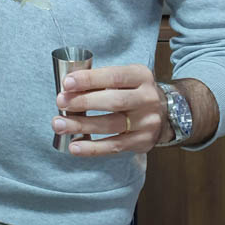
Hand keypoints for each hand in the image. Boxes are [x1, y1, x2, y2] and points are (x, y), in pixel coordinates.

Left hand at [52, 64, 170, 154]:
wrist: (166, 113)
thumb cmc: (134, 91)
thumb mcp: (126, 78)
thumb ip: (102, 80)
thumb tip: (69, 87)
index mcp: (141, 76)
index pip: (114, 76)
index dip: (89, 79)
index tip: (67, 83)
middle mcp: (147, 98)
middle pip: (113, 101)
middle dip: (83, 102)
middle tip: (60, 102)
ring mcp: (147, 122)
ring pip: (111, 125)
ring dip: (82, 125)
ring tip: (59, 124)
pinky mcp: (142, 142)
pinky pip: (114, 146)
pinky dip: (92, 148)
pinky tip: (74, 146)